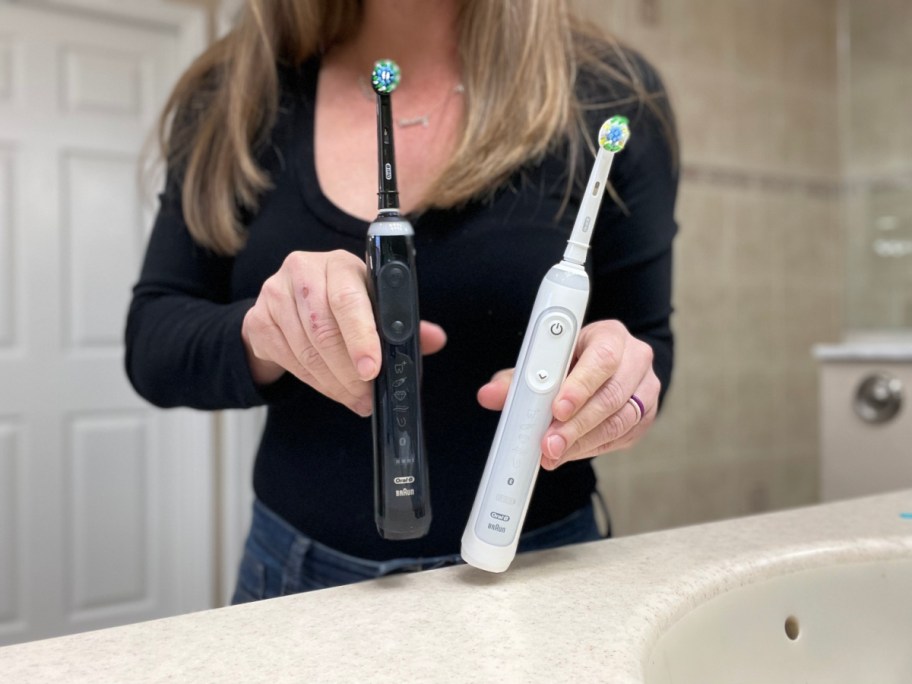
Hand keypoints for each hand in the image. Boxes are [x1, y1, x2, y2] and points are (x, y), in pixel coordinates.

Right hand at [242, 250, 446, 415]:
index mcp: (340, 263)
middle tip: (367, 396)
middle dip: (349, 372)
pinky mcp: (258, 320)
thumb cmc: (343, 304)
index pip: (348, 298)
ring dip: (334, 382)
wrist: (291, 303)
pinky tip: (331, 388)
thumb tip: (436, 339)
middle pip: (324, 330)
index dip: (361, 336)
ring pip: (306, 350)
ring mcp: (274, 294)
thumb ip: (404, 323)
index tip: (372, 369)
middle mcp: (303, 270)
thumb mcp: (373, 305)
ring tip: (355, 398)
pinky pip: (288, 360)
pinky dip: (314, 381)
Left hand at [477, 320, 658, 468]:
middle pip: (611, 395)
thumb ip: (518, 376)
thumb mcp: (548, 358)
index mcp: (611, 336)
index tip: (556, 408)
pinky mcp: (645, 417)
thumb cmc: (573, 358)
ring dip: (582, 441)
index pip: (602, 358)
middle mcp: (636, 360)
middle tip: (548, 443)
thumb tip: (488, 395)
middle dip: (576, 424)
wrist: (608, 365)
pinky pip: (620, 437)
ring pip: (619, 421)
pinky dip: (591, 448)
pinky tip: (568, 453)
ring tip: (552, 453)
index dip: (580, 385)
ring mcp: (646, 390)